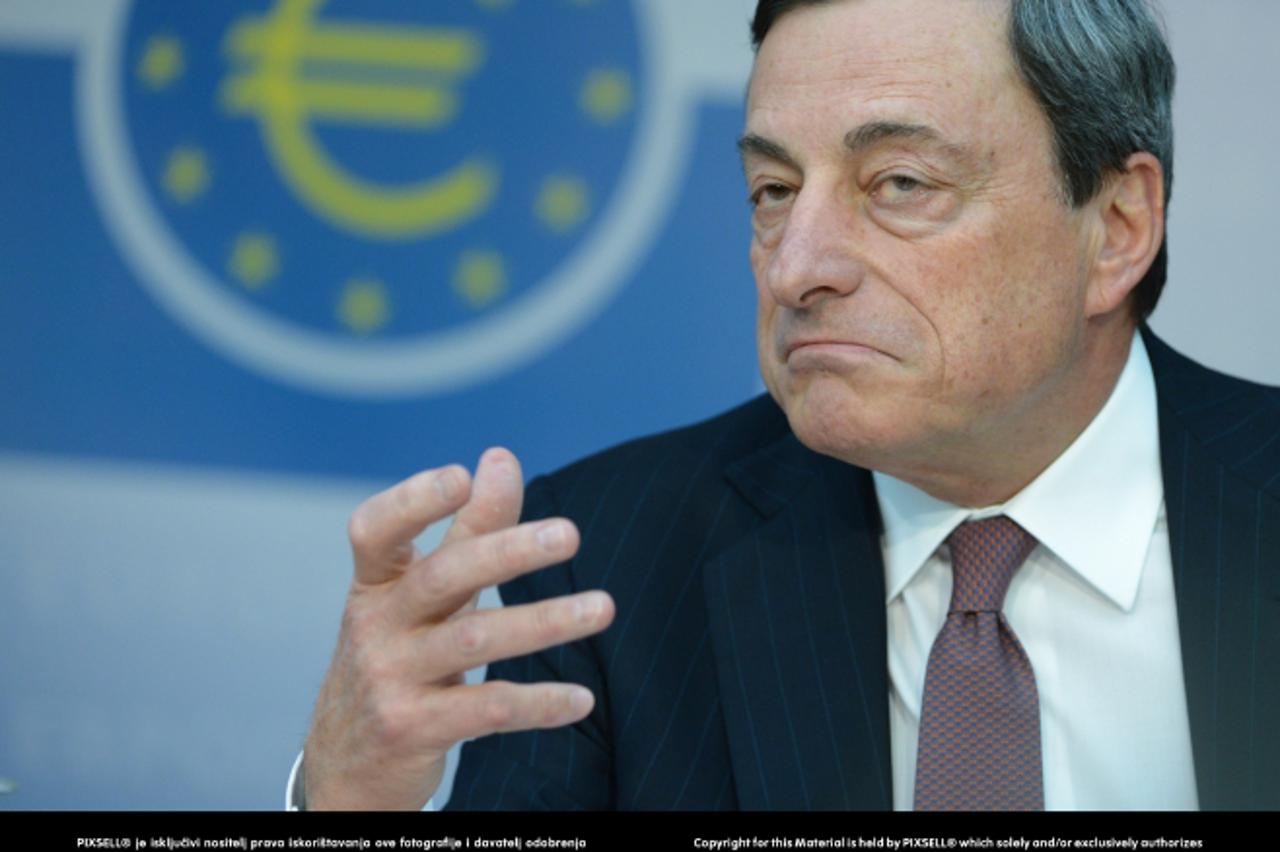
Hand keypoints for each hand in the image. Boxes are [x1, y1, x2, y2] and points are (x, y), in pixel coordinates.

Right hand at [301, 448, 614, 809]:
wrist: (346, 762)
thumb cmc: (398, 655)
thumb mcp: (422, 594)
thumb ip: (467, 530)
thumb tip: (499, 456)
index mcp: (375, 583)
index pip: (375, 530)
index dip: (412, 500)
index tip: (462, 475)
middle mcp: (374, 625)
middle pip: (442, 577)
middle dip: (507, 552)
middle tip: (569, 533)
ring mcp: (388, 678)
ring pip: (473, 641)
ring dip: (544, 622)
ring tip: (602, 607)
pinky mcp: (410, 729)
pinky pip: (484, 710)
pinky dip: (538, 703)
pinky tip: (581, 699)